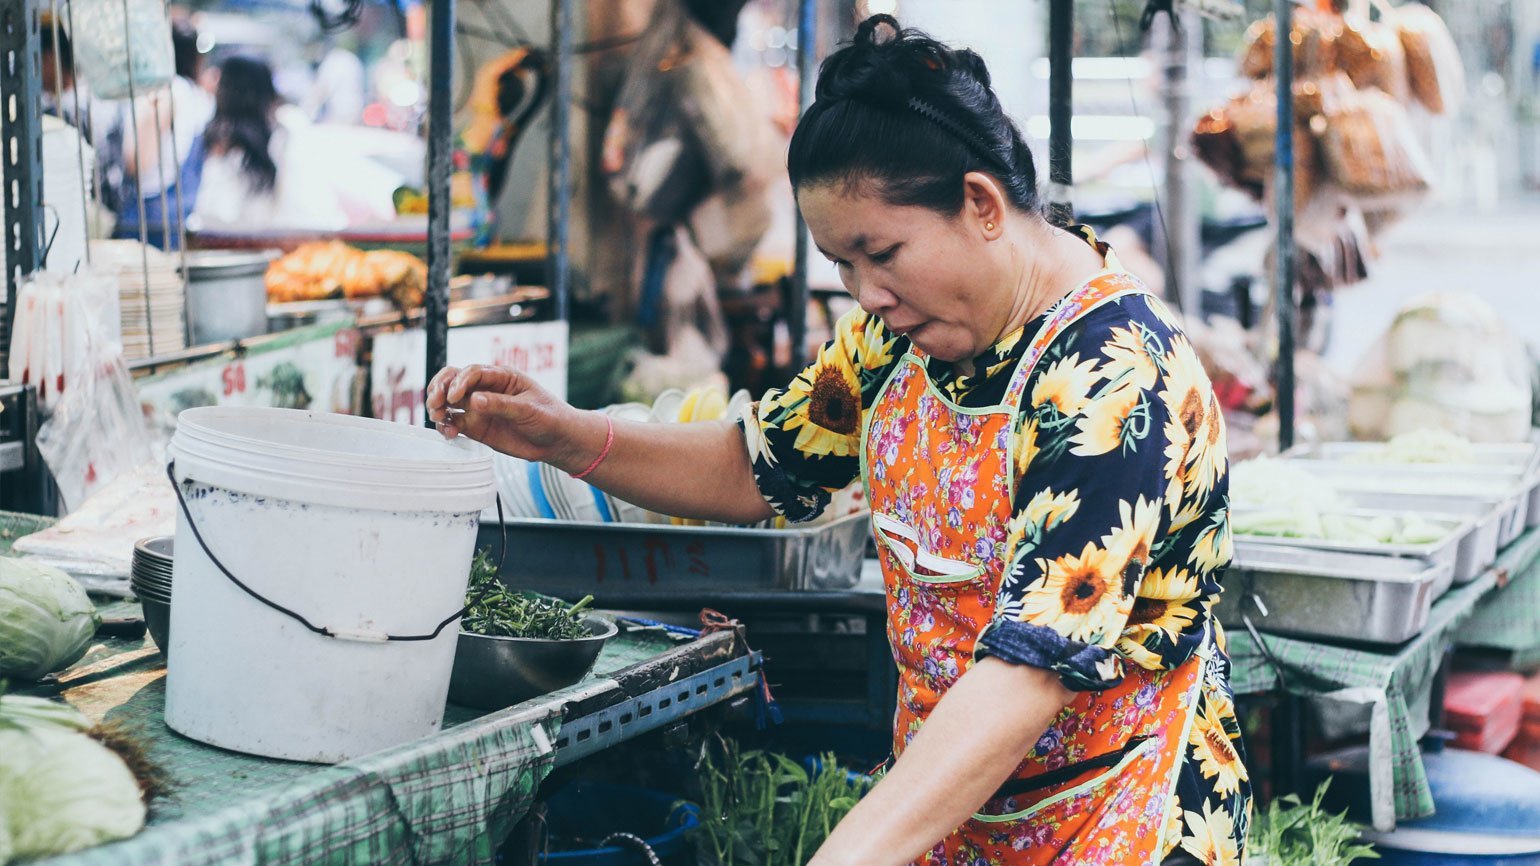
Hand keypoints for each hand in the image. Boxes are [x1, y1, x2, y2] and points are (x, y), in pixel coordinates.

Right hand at [426, 365, 600, 469]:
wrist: (556, 441)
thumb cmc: (549, 417)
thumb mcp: (528, 409)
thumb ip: (501, 405)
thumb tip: (474, 400)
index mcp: (501, 377)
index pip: (473, 372)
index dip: (459, 382)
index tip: (454, 397)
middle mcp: (485, 389)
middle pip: (453, 380)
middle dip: (440, 388)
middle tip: (436, 404)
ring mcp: (478, 407)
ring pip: (448, 401)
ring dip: (438, 406)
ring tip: (438, 418)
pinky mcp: (475, 426)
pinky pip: (453, 422)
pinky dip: (445, 426)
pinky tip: (449, 433)